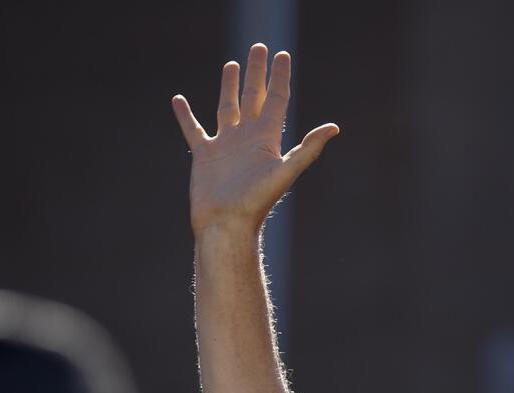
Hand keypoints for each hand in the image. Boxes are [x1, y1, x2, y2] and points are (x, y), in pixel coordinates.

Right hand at [172, 45, 338, 234]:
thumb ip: (308, 149)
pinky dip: (186, 115)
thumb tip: (334, 127)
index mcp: (267, 138)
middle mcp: (248, 138)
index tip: (282, 55)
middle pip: (254, 97)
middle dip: (257, 73)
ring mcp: (226, 145)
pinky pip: (194, 129)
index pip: (277, 100)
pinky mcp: (205, 155)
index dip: (280, 77)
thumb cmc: (256, 202)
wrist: (227, 224)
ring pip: (228, 107)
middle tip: (260, 48)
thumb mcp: (285, 171)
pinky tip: (179, 100)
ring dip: (229, 87)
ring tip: (232, 65)